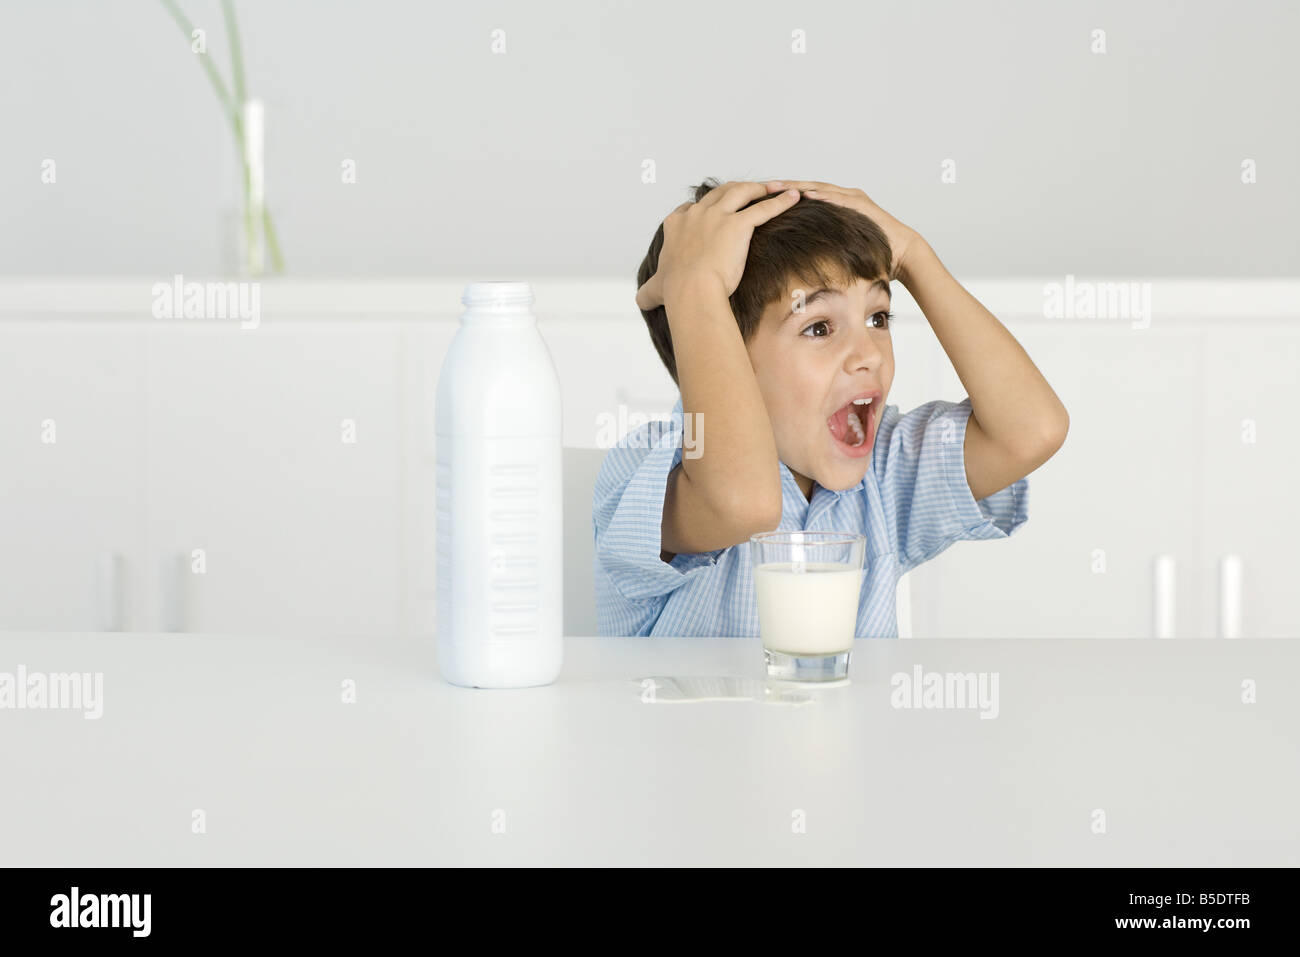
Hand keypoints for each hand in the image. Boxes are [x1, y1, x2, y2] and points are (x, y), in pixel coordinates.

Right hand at [635, 181, 799, 311]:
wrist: (692, 291)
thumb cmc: (675, 291)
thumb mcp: (655, 289)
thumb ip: (648, 291)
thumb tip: (639, 300)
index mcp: (676, 225)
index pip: (688, 209)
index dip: (701, 209)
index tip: (709, 210)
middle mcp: (696, 214)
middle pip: (717, 194)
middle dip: (733, 190)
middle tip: (747, 192)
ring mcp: (717, 216)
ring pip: (741, 191)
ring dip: (757, 188)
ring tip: (772, 188)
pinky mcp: (739, 224)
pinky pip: (764, 208)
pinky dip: (780, 201)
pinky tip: (793, 197)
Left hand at [770, 179, 922, 281]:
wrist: (901, 253)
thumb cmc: (869, 254)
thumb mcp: (838, 249)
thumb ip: (820, 248)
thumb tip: (795, 263)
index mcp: (834, 205)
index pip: (803, 197)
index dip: (781, 196)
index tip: (759, 197)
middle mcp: (842, 196)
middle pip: (807, 188)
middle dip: (784, 187)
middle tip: (761, 186)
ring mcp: (852, 198)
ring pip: (819, 188)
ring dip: (797, 187)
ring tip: (776, 186)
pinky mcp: (862, 205)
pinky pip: (838, 198)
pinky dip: (822, 195)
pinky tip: (805, 194)